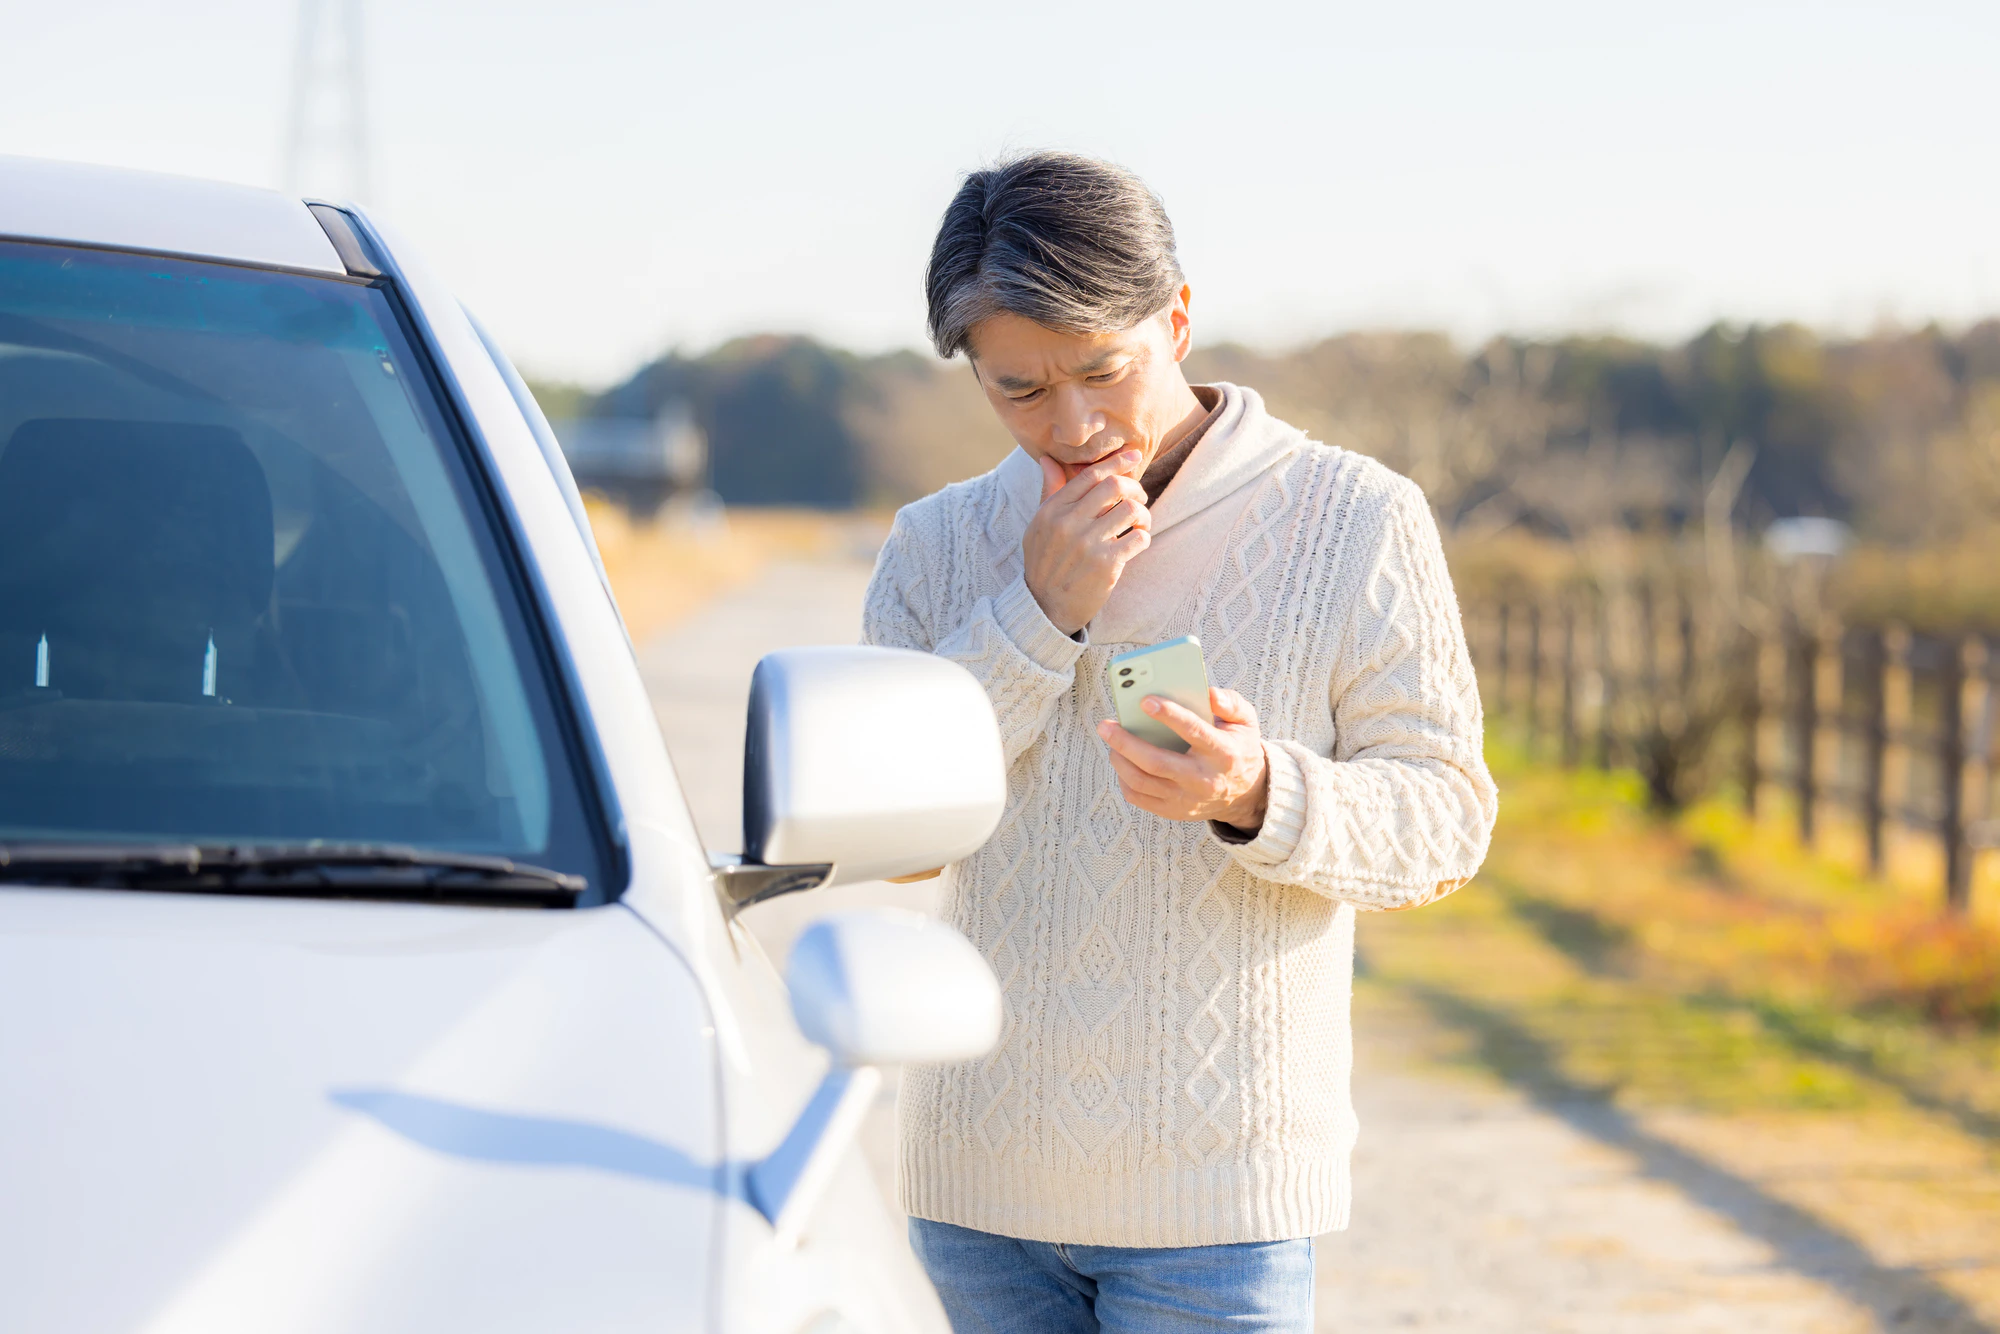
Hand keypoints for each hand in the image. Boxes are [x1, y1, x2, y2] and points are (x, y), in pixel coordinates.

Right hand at [1022, 451, 1150, 634]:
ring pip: (1131, 510)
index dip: (1115, 462)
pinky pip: (1139, 537)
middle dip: (1134, 487)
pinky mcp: (1106, 564)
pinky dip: (1144, 536)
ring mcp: (1088, 544)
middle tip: (1138, 497)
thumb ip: (1049, 492)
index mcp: (1053, 510)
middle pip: (1114, 486)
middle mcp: (1069, 524)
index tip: (1133, 456)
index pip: (1090, 475)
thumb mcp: (1039, 525)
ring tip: (1140, 523)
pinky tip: (1137, 541)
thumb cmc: (1044, 562)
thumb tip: (1047, 459)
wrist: (1044, 605)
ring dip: (1143, 514)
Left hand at [1096, 688, 1268, 828]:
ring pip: (1142, 782)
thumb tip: (1209, 693)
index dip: (1169, 715)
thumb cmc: (1238, 748)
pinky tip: (1121, 760)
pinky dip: (1124, 778)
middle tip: (1105, 725)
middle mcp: (1203, 779)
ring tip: (1110, 740)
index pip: (1194, 732)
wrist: (1245, 793)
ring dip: (1119, 759)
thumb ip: (1230, 702)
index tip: (1145, 701)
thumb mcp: (1245, 722)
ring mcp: (1187, 799)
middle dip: (1125, 742)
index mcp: (1223, 753)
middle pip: (1156, 762)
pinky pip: (1139, 797)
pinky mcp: (1174, 811)